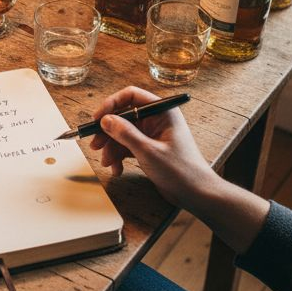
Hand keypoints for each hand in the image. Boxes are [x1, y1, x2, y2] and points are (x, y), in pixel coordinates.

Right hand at [88, 85, 219, 207]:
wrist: (196, 194)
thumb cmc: (180, 170)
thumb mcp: (148, 151)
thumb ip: (125, 134)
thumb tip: (105, 120)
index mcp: (162, 112)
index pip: (131, 96)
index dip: (111, 104)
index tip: (97, 119)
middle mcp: (157, 120)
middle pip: (124, 116)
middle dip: (108, 132)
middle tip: (95, 145)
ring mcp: (153, 135)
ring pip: (123, 134)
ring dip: (112, 148)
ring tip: (107, 163)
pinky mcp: (149, 149)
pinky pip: (128, 147)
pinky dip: (120, 157)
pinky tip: (117, 169)